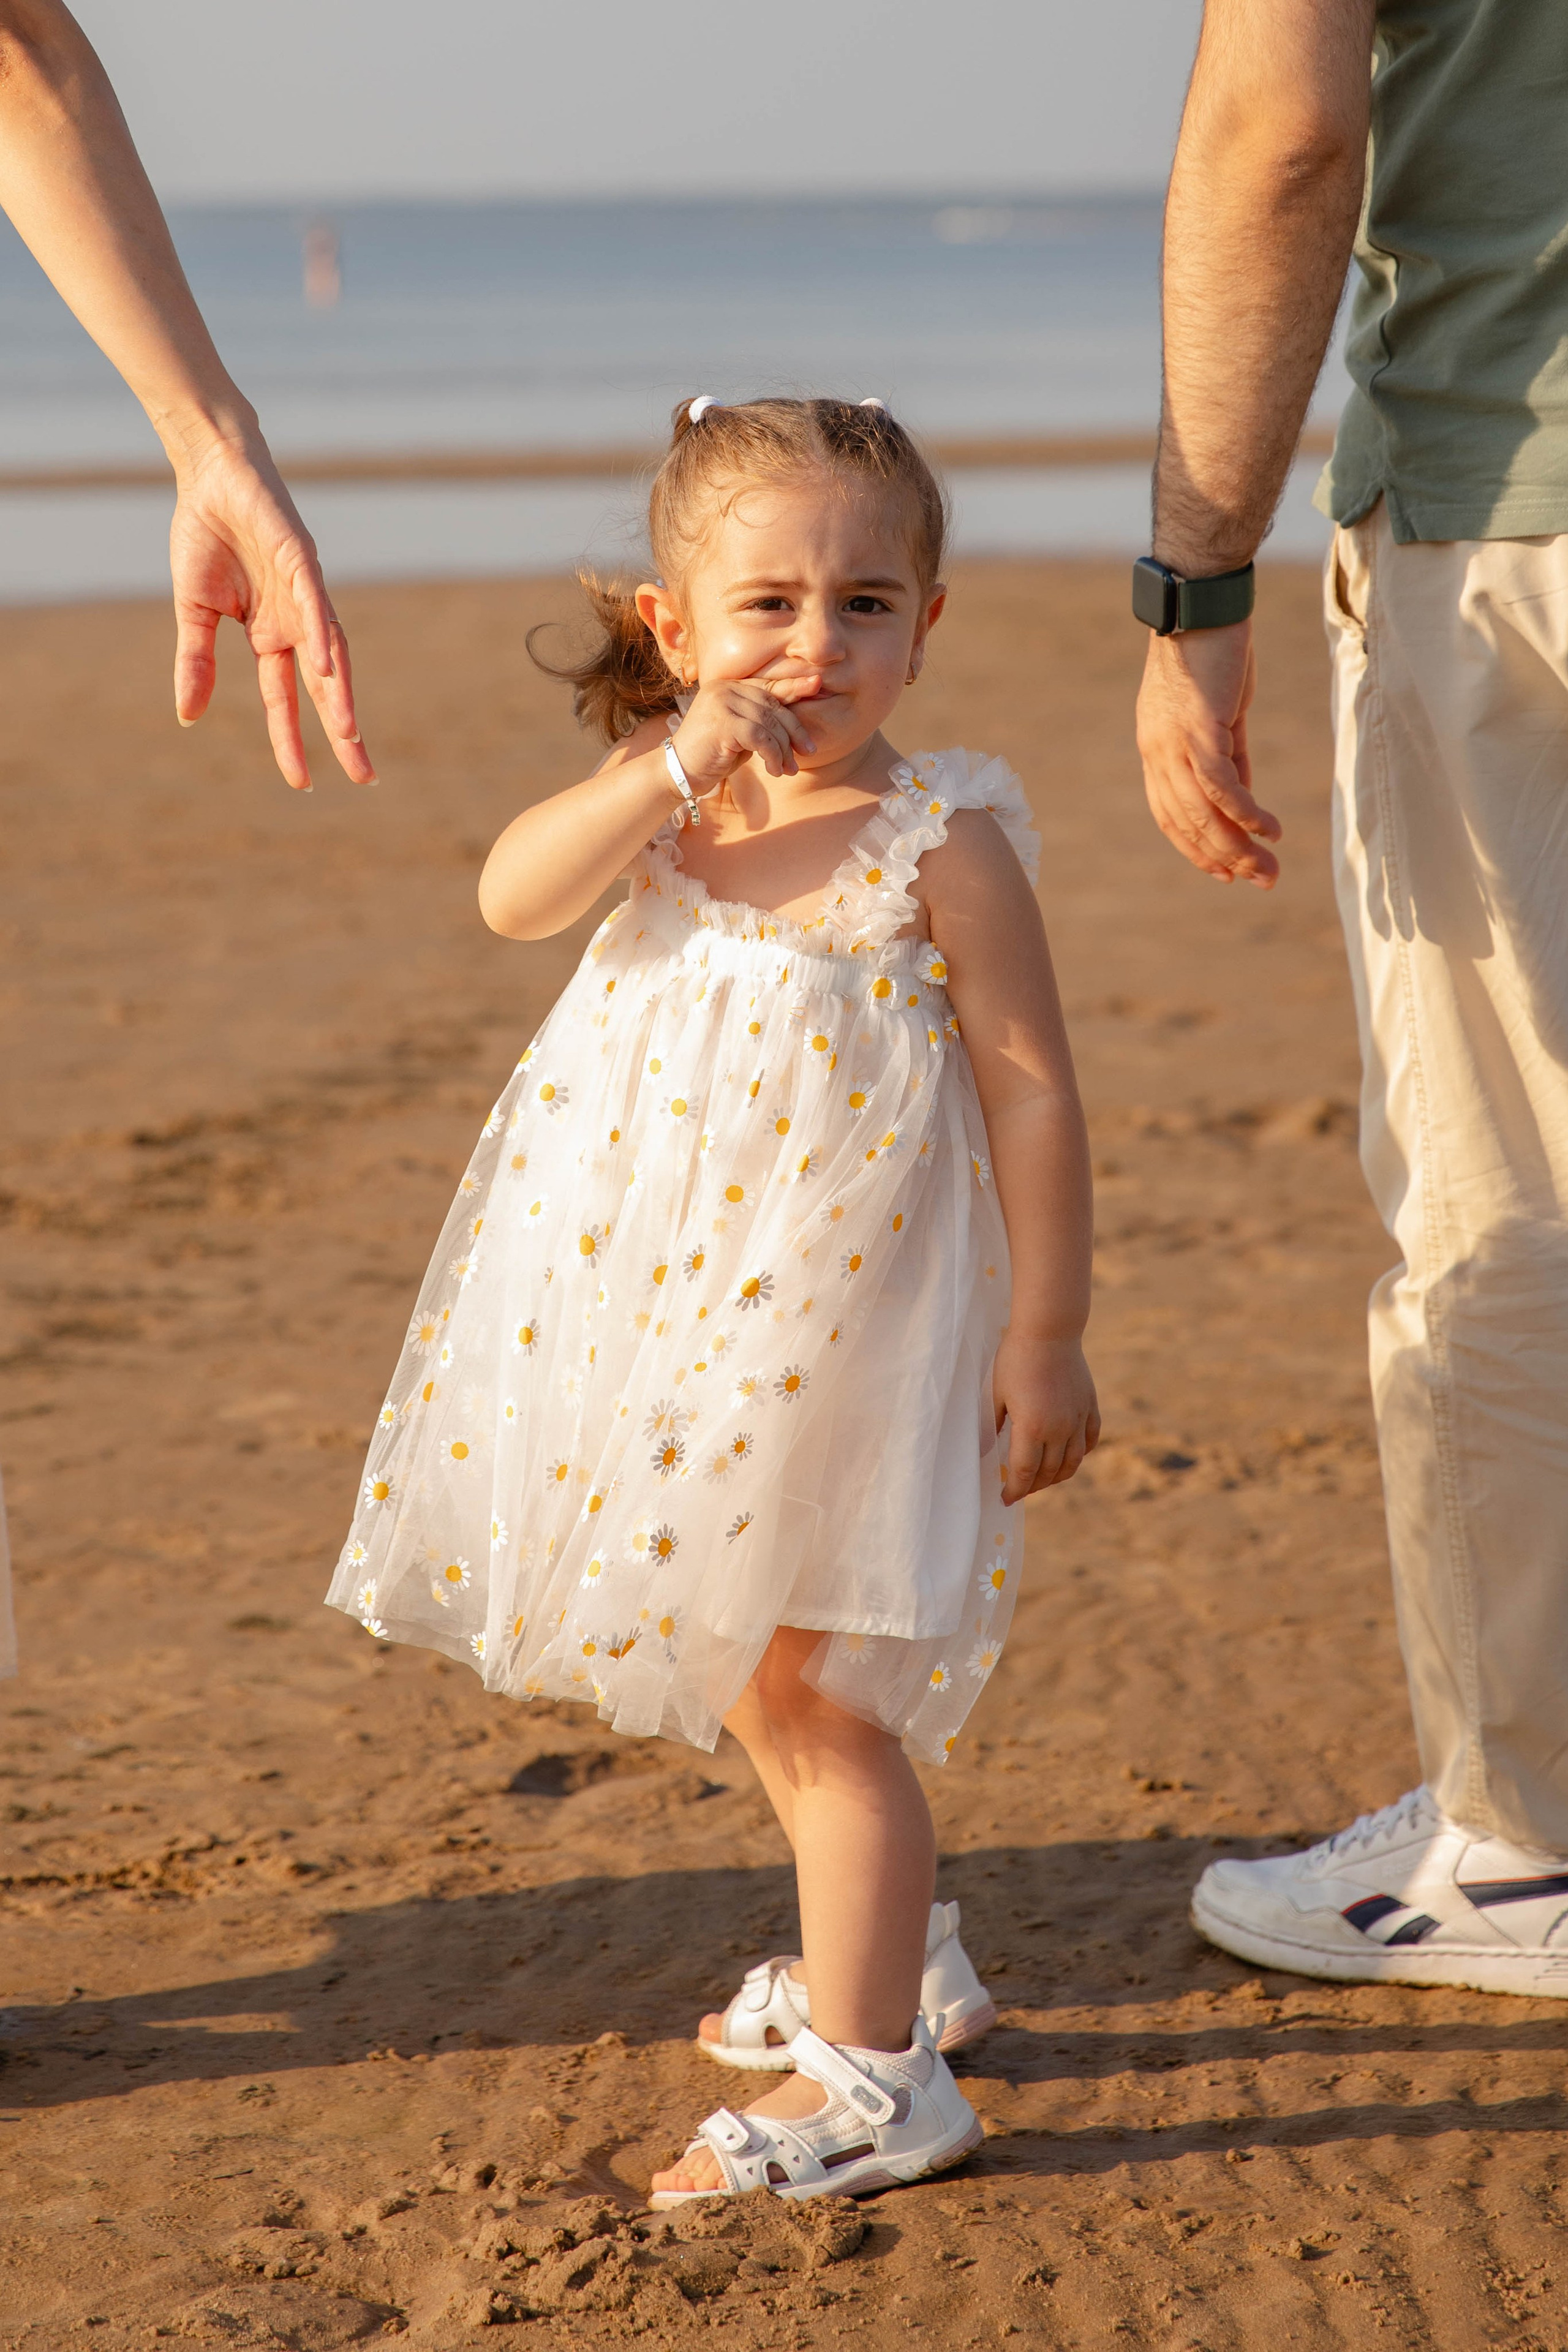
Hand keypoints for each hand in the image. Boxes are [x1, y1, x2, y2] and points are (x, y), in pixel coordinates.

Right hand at [169, 434, 374, 792]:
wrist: (212, 476)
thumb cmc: (207, 537)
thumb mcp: (194, 612)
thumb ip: (197, 662)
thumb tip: (189, 717)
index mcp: (271, 636)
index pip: (284, 700)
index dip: (292, 740)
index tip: (304, 783)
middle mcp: (296, 623)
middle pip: (325, 688)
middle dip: (344, 733)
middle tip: (366, 779)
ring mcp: (304, 594)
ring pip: (330, 653)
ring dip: (340, 693)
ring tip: (351, 734)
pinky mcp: (302, 561)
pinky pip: (315, 605)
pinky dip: (320, 635)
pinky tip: (324, 666)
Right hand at [669, 674, 821, 791]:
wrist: (679, 773)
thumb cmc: (711, 755)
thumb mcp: (740, 734)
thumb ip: (761, 721)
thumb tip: (796, 727)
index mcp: (728, 686)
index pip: (767, 686)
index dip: (794, 686)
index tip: (818, 685)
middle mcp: (724, 689)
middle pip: (773, 705)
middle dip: (794, 730)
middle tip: (808, 751)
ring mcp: (721, 703)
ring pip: (769, 723)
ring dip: (783, 749)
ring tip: (787, 769)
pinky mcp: (722, 722)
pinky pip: (760, 737)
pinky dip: (772, 754)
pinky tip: (774, 769)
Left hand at [993, 1331, 1099, 1504]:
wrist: (1049, 1332)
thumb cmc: (1014, 1360)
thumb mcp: (996, 1394)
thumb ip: (992, 1426)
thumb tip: (984, 1452)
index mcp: (1032, 1428)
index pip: (1024, 1472)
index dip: (1015, 1490)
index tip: (1005, 1498)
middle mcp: (1059, 1429)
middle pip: (1048, 1472)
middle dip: (1033, 1486)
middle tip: (1020, 1489)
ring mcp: (1078, 1419)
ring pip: (1072, 1462)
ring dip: (1057, 1477)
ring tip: (1042, 1480)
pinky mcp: (1090, 1407)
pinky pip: (1089, 1441)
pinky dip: (1079, 1454)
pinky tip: (1068, 1457)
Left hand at [1135, 619, 1279, 885]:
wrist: (1203, 601)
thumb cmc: (1214, 651)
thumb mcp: (1221, 713)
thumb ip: (1229, 756)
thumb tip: (1243, 799)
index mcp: (1156, 748)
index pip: (1170, 814)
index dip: (1196, 848)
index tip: (1226, 871)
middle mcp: (1157, 751)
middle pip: (1187, 822)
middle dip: (1224, 858)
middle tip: (1261, 880)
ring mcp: (1173, 742)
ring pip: (1203, 813)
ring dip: (1238, 846)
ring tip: (1268, 868)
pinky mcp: (1198, 729)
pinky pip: (1221, 786)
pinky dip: (1246, 813)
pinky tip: (1270, 829)